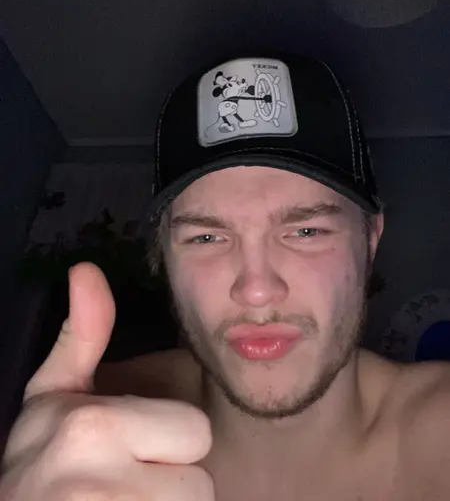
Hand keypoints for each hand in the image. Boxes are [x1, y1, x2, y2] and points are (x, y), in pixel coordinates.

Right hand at [0, 262, 213, 499]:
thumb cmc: (38, 461)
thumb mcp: (52, 394)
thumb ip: (83, 335)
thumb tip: (87, 268)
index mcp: (94, 426)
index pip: (196, 432)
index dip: (168, 442)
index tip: (130, 450)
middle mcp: (100, 483)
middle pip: (199, 483)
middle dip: (170, 482)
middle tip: (128, 485)